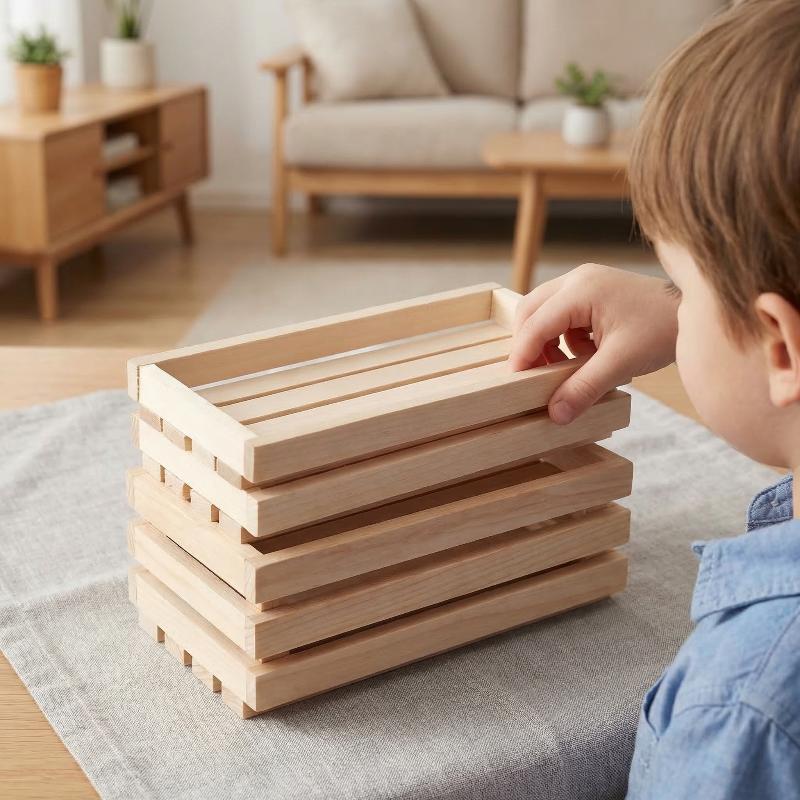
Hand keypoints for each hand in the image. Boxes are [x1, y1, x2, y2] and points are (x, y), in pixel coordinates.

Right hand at [510, 263, 678, 423]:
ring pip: (543, 312)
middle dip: (529, 346)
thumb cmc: (662, 330)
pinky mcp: (592, 290)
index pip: (535, 324)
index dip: (522, 355)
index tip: (515, 382)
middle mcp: (577, 279)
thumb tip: (555, 413)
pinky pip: (560, 314)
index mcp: (581, 290)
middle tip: (535, 376)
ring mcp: (584, 281)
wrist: (696, 311)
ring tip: (563, 369)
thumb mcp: (621, 363)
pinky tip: (582, 356)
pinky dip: (562, 338)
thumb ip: (584, 388)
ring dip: (545, 342)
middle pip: (530, 312)